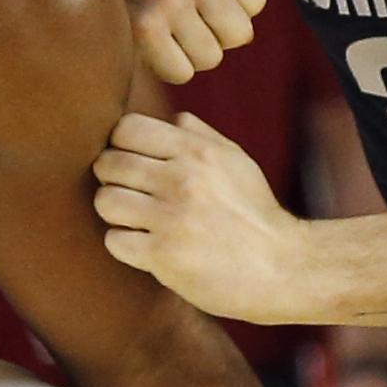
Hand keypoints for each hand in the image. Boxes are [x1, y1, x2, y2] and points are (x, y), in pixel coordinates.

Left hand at [93, 111, 309, 323]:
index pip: (126, 129)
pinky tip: (145, 246)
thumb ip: (202, 136)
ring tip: (136, 220)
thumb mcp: (238, 163)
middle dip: (113, 178)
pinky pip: (114, 240)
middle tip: (131, 194)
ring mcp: (171, 219)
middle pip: (108, 163)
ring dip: (115, 212)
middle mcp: (181, 180)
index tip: (133, 162)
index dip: (121, 144)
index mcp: (197, 152)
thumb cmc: (255, 214)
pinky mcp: (163, 256)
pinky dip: (124, 244)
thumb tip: (173, 118)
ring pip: (105, 201)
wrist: (281, 268)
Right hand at [100, 0, 267, 83]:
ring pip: (212, 58)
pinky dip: (167, 69)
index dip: (230, 14)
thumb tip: (248, 33)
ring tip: (163, 34)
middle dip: (215, 39)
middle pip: (241, 33)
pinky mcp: (144, 27)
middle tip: (184, 27)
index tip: (201, 7)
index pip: (255, 3)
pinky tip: (148, 48)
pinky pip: (183, 73)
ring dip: (189, 56)